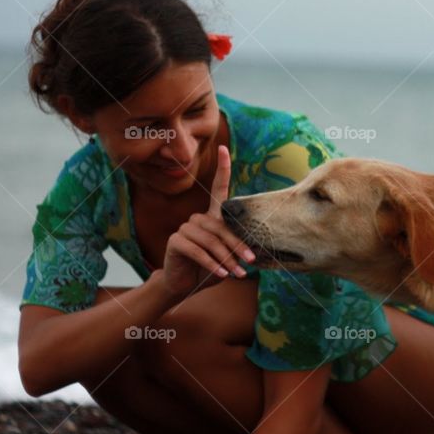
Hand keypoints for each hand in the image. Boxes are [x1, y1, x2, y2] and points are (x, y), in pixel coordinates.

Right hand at [162, 145, 255, 301]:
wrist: (183, 284)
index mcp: (211, 216)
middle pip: (221, 227)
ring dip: (227, 258)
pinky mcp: (176, 241)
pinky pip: (198, 251)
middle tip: (250, 262)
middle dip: (238, 245)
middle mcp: (198, 218)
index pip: (217, 188)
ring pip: (211, 240)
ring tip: (238, 273)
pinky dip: (212, 264)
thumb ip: (237, 248)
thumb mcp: (227, 256)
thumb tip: (257, 249)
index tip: (224, 148)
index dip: (222, 168)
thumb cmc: (209, 268)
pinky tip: (222, 274)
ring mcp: (185, 228)